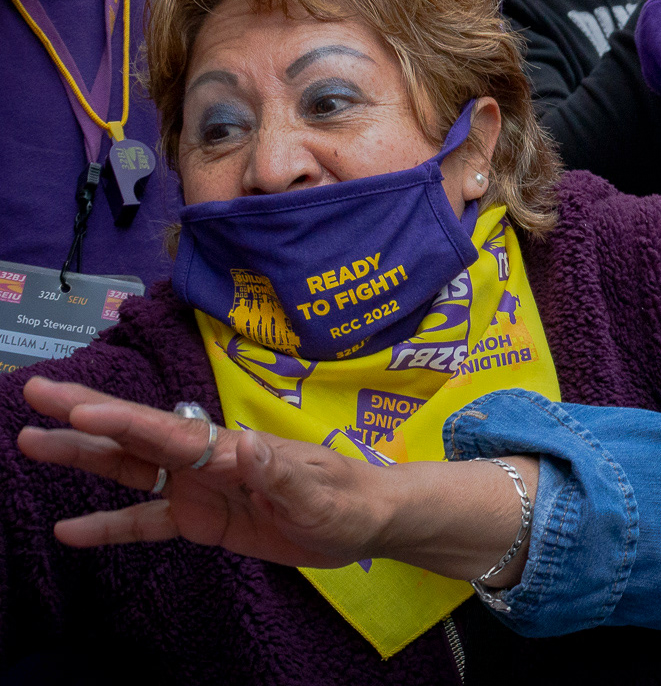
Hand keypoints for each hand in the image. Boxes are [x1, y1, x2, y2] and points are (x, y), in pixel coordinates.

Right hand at [18, 378, 540, 583]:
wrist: (365, 520)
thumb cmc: (348, 498)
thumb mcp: (320, 493)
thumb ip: (280, 474)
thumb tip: (244, 449)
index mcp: (233, 448)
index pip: (170, 433)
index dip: (124, 420)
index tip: (80, 407)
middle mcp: (207, 460)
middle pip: (138, 435)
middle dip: (87, 415)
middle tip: (35, 392)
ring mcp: (200, 487)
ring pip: (130, 469)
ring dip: (83, 456)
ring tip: (30, 440)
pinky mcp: (201, 519)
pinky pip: (147, 521)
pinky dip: (108, 525)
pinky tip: (68, 530)